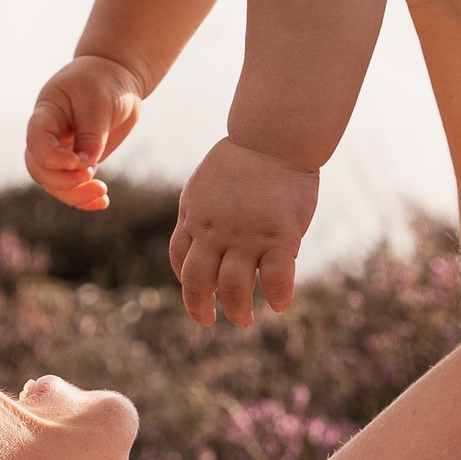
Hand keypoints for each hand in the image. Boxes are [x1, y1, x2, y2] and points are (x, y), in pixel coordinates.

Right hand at [25, 53, 143, 212]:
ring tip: (102, 192)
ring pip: (55, 183)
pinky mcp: (78, 161)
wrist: (117, 77)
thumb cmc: (104, 82)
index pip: (36, 143)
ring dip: (75, 195)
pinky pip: (73, 186)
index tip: (79, 162)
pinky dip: (85, 198)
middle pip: (40, 169)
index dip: (52, 159)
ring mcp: (62, 150)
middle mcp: (48, 135)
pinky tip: (102, 201)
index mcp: (46, 114)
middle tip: (91, 177)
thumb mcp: (98, 102)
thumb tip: (86, 166)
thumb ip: (90, 134)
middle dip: (62, 182)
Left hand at [169, 139, 319, 328]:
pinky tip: (279, 306)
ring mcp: (247, 237)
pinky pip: (276, 279)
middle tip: (210, 321)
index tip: (201, 292)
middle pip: (198, 283)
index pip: (181, 260)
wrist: (273, 138)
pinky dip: (277, 297)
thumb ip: (200, 216)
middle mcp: (215, 232)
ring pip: (234, 289)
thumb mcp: (205, 186)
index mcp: (194, 218)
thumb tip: (202, 245)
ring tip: (245, 320)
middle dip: (200, 309)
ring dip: (238, 311)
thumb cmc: (243, 160)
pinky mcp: (279, 237)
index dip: (187, 283)